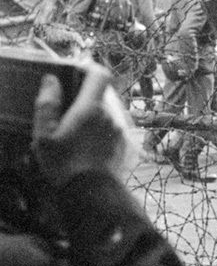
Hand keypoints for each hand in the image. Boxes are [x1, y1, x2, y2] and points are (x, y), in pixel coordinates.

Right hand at [31, 64, 126, 186]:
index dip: (89, 69)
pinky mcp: (123, 145)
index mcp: (91, 108)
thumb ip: (47, 104)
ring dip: (92, 117)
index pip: (100, 73)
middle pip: (101, 94)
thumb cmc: (64, 165)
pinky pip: (111, 130)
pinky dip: (100, 132)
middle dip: (84, 98)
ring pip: (105, 113)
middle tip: (66, 113)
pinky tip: (86, 149)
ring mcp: (119, 130)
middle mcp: (110, 115)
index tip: (75, 74)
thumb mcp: (44, 136)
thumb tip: (51, 80)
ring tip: (74, 135)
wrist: (93, 196)